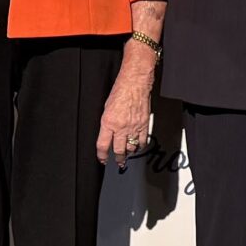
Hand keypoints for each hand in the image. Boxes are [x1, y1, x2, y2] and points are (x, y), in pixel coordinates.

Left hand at [96, 53, 155, 168]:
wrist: (134, 84)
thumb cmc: (120, 92)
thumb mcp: (107, 109)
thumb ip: (107, 124)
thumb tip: (109, 135)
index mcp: (108, 122)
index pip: (103, 145)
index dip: (102, 156)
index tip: (103, 159)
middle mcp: (120, 127)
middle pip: (118, 150)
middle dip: (118, 158)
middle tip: (118, 161)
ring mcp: (133, 127)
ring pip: (131, 147)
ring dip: (129, 152)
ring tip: (128, 154)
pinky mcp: (144, 125)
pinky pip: (142, 141)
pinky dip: (140, 145)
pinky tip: (138, 146)